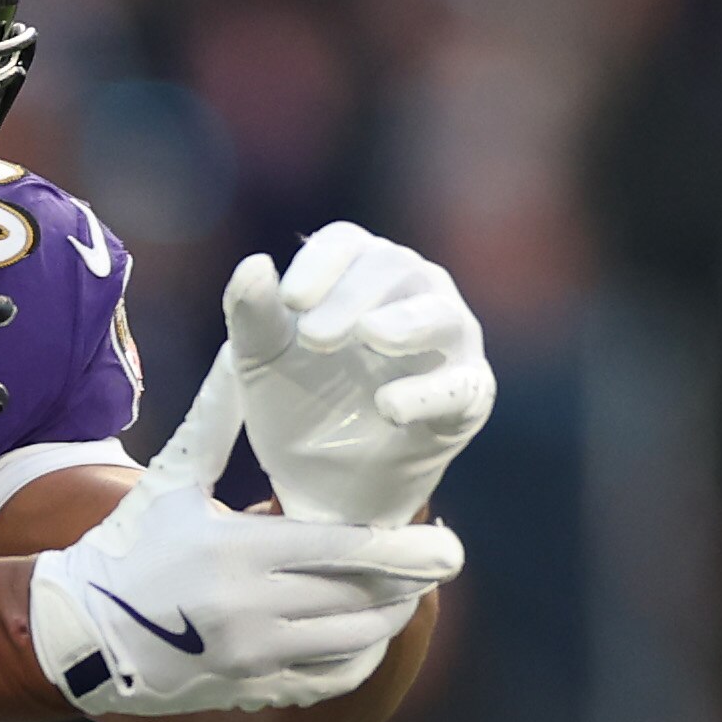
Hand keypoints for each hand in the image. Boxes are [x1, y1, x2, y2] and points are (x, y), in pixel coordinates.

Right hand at [29, 346, 465, 714]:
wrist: (80, 631)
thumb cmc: (130, 543)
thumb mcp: (171, 477)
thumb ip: (218, 415)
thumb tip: (241, 338)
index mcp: (237, 550)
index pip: (346, 551)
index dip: (404, 550)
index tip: (448, 545)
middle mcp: (250, 609)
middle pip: (361, 599)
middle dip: (410, 582)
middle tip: (442, 562)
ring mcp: (252, 657)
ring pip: (352, 642)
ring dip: (388, 619)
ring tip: (405, 596)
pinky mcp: (249, 691)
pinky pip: (326, 681)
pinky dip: (356, 660)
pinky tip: (365, 636)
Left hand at [223, 224, 493, 527]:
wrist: (322, 478)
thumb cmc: (297, 399)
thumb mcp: (260, 361)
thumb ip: (253, 315)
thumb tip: (253, 263)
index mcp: (358, 271)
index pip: (347, 243)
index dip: (321, 264)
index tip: (290, 300)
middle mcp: (414, 292)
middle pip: (394, 268)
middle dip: (351, 298)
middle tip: (312, 338)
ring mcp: (448, 341)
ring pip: (440, 315)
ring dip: (406, 322)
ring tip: (372, 336)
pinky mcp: (468, 395)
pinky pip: (458, 386)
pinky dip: (426, 393)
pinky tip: (388, 406)